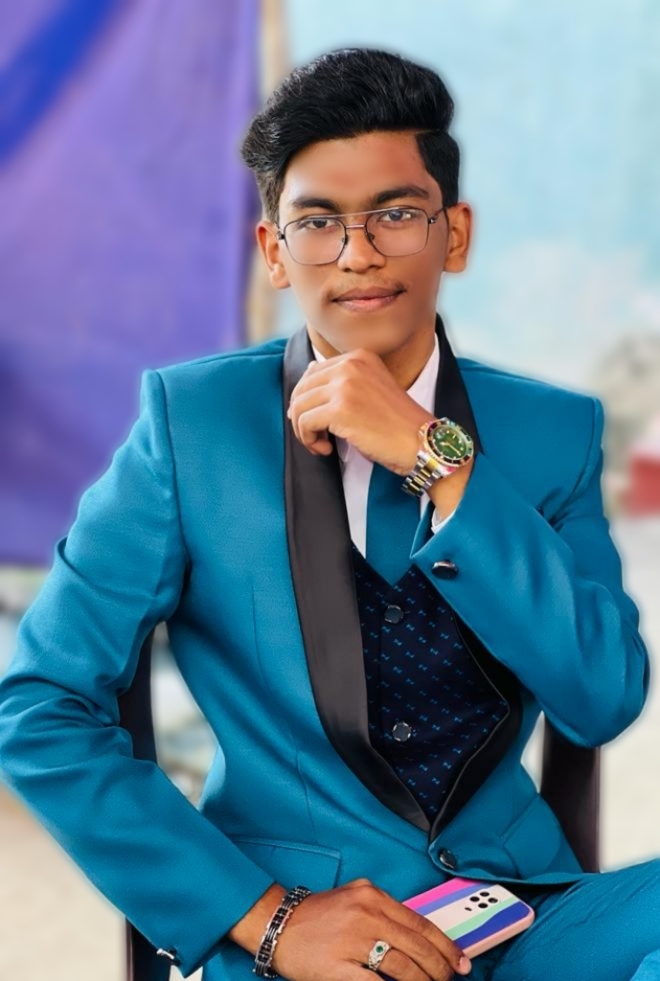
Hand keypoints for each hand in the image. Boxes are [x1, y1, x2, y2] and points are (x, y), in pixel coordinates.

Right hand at [271, 877, 471, 980]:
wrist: (279, 924)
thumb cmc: (318, 915)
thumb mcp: (354, 897)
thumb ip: (384, 910)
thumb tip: (419, 935)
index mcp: (372, 896)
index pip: (419, 923)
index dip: (445, 946)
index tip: (460, 961)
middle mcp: (365, 914)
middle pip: (416, 946)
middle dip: (439, 968)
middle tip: (448, 980)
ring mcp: (352, 941)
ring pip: (402, 967)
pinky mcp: (337, 967)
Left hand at [287, 349, 434, 475]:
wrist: (421, 443)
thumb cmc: (398, 424)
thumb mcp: (371, 389)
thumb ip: (342, 379)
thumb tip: (309, 369)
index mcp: (359, 357)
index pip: (312, 372)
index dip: (307, 400)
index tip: (316, 420)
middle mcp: (351, 364)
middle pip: (302, 389)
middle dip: (302, 416)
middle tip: (316, 436)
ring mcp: (345, 385)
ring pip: (299, 406)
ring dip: (304, 431)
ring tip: (321, 444)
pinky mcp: (340, 409)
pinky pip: (304, 422)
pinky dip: (309, 440)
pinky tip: (327, 449)